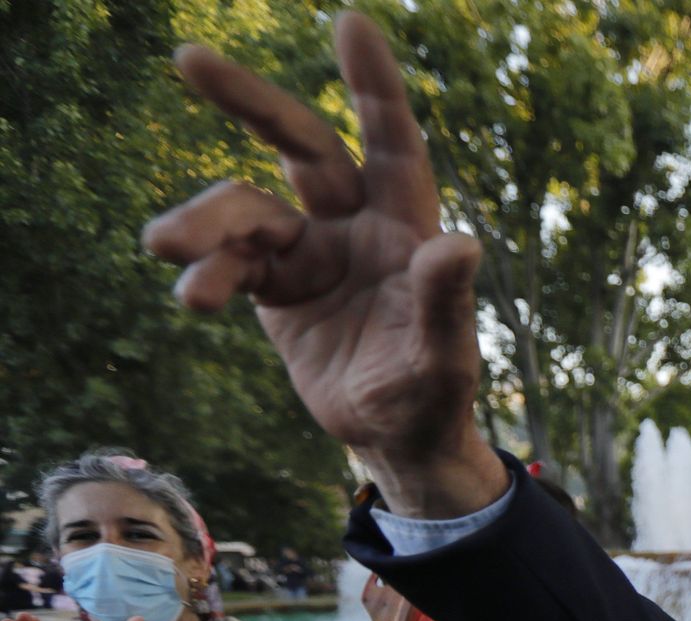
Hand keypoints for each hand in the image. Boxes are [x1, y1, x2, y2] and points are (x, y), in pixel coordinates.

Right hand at [143, 15, 503, 513]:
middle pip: (299, 144)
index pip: (392, 142)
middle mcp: (354, 227)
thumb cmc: (435, 398)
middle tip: (188, 57)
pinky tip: (193, 296)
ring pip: (244, 209)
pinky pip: (227, 262)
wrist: (395, 442)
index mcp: (405, 228)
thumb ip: (445, 301)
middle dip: (248, 100)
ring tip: (165, 245)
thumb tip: (460, 243)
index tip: (350, 22)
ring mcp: (310, 253)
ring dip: (203, 222)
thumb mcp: (445, 357)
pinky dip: (205, 272)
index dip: (374, 85)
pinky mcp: (274, 288)